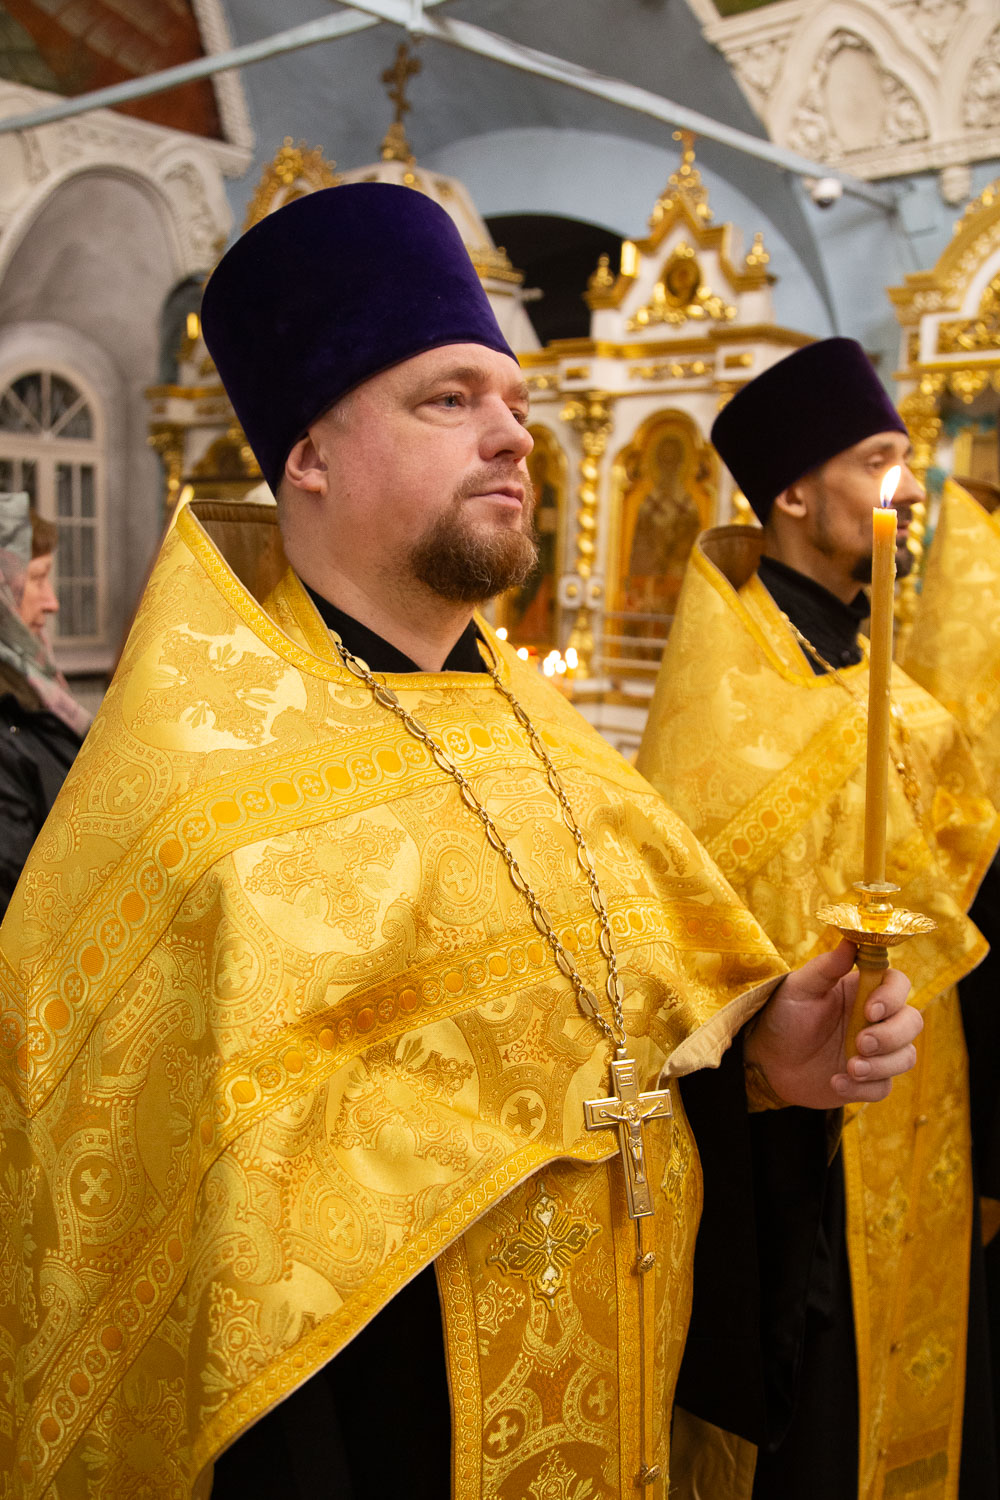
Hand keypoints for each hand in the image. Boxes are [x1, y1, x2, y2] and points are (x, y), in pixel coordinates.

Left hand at [744, 939, 921, 1108]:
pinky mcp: (870, 1080)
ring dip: (882, 1065)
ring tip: (850, 1067)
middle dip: (891, 1035)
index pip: (898, 984)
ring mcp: (877, 1051)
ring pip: (906, 1056)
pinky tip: (837, 1082)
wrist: (769, 1060)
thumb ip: (825, 968)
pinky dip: (863, 1088)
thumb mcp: (799, 989)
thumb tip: (851, 942)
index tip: (869, 1010)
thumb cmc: (785, 1016)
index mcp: (863, 990)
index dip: (892, 997)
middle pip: (912, 1022)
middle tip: (861, 1043)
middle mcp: (877, 1019)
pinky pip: (884, 1087)